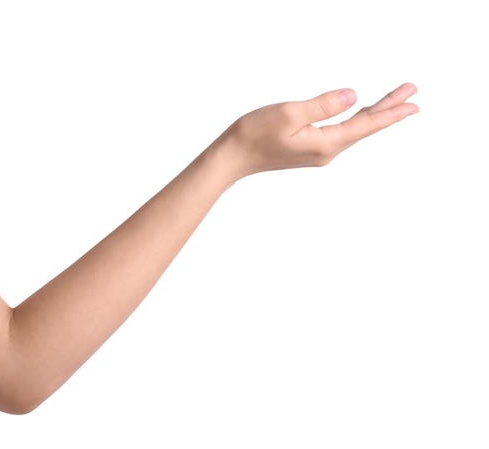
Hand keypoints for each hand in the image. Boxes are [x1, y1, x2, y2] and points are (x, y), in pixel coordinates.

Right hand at [220, 83, 417, 178]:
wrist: (232, 157)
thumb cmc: (255, 134)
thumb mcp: (290, 113)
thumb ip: (324, 105)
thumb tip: (352, 96)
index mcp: (325, 143)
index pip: (365, 125)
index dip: (390, 112)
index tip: (413, 102)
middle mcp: (326, 151)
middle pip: (363, 127)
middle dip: (387, 109)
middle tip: (411, 93)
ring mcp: (317, 151)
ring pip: (352, 129)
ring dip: (372, 113)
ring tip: (392, 101)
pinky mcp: (308, 148)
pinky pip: (340, 132)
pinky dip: (354, 120)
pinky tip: (358, 114)